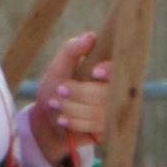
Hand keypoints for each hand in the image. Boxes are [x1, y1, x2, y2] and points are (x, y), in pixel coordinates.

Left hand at [27, 29, 111, 165]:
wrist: (48, 122)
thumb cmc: (55, 89)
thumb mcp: (58, 67)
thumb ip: (71, 50)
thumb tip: (91, 36)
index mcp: (107, 72)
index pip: (119, 69)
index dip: (110, 71)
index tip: (94, 72)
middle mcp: (115, 92)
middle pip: (107, 93)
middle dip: (80, 93)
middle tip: (59, 90)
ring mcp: (113, 113)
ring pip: (100, 112)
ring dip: (73, 108)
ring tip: (55, 104)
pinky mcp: (108, 130)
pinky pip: (97, 128)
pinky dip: (77, 123)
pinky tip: (63, 120)